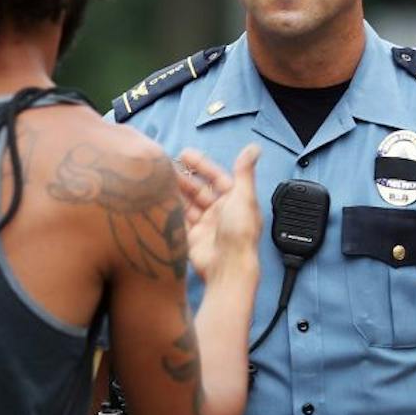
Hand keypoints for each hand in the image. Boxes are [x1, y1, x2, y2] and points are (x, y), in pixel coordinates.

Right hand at [173, 144, 261, 281]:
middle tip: (167, 166)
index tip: (185, 154)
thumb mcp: (243, 197)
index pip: (217, 178)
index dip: (202, 165)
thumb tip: (254, 147)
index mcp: (235, 201)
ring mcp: (205, 225)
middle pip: (200, 190)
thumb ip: (244, 172)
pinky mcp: (192, 238)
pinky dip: (171, 209)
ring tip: (161, 180)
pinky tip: (161, 200)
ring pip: (188, 203)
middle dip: (185, 177)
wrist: (227, 267)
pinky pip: (180, 219)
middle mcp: (220, 212)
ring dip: (176, 191)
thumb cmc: (239, 232)